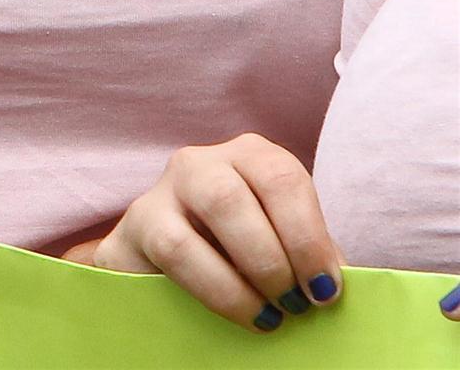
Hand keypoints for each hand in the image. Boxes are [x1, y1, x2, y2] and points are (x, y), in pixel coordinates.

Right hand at [74, 135, 345, 331]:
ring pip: (213, 209)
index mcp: (250, 157)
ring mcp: (164, 188)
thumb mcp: (281, 246)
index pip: (283, 176)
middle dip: (280, 255)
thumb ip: (308, 254)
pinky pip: (176, 249)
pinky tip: (243, 314)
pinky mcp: (136, 223)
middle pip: (241, 191)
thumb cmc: (241, 257)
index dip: (309, 236)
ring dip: (250, 270)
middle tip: (299, 303)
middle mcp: (203, 162)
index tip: (326, 291)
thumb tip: (334, 284)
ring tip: (273, 313)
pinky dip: (217, 289)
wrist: (169, 265)